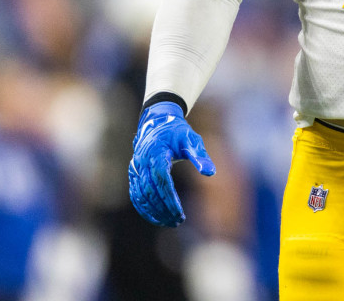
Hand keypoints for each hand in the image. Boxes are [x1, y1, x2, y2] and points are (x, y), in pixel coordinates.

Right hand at [128, 101, 214, 226]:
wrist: (157, 121)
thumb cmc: (177, 132)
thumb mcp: (191, 140)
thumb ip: (200, 156)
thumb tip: (210, 173)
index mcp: (157, 152)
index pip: (162, 180)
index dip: (170, 199)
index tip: (180, 213)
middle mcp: (143, 161)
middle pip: (151, 190)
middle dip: (163, 209)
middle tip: (178, 221)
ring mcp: (136, 168)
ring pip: (142, 195)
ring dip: (154, 211)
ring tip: (170, 222)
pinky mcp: (133, 173)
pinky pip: (136, 194)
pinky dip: (144, 208)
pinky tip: (157, 218)